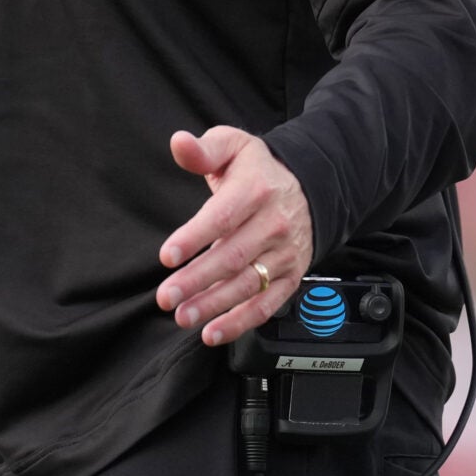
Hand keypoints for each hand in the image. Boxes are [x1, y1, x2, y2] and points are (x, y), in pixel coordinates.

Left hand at [157, 128, 311, 346]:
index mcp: (256, 190)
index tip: (167, 256)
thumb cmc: (259, 170)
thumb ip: (203, 148)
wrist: (309, 187)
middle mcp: (274, 224)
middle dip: (197, 280)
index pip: (222, 217)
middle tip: (166, 297)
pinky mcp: (290, 276)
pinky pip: (266, 304)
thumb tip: (179, 142)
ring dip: (214, 305)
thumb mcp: (233, 146)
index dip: (194, 238)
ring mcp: (284, 253)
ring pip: (247, 284)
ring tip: (183, 316)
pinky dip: (240, 322)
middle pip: (232, 257)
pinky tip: (213, 333)